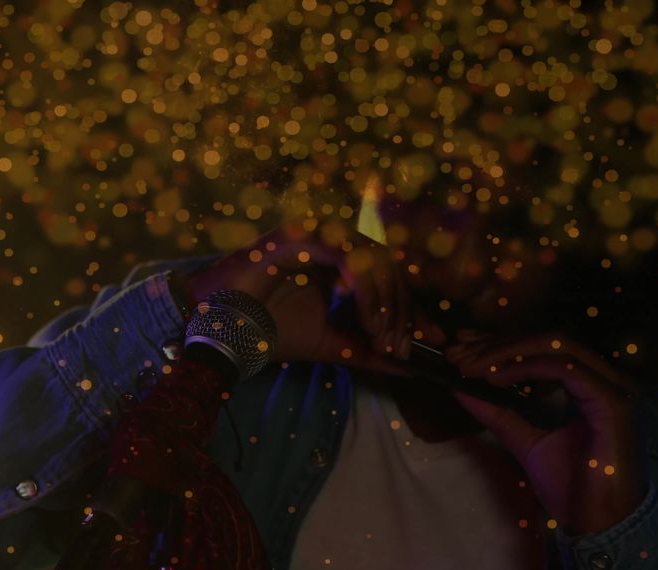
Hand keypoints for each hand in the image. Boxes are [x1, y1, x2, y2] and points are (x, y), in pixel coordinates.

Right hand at [182, 221, 442, 373]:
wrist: (225, 333)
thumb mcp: (332, 343)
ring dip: (387, 302)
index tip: (432, 339)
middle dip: (405, 308)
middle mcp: (330, 238)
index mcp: (338, 258)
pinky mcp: (302, 236)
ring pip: (374, 258)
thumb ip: (370, 349)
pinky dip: (367, 293)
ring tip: (386, 338)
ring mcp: (315, 232)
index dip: (412, 306)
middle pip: (389, 264)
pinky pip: (350, 260)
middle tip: (408, 345)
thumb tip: (413, 366)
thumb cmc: (270, 332)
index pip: (389, 273)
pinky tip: (369, 323)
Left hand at [445, 334, 644, 535]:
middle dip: (497, 343)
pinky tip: (495, 378)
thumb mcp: (525, 441)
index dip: (501, 342)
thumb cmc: (572, 487)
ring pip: (555, 345)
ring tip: (470, 366)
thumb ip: (498, 413)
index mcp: (590, 386)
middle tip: (457, 354)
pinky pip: (565, 368)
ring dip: (506, 351)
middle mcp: (606, 380)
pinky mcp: (613, 403)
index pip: (543, 348)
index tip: (463, 346)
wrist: (600, 525)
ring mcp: (613, 388)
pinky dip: (526, 367)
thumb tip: (462, 387)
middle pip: (546, 340)